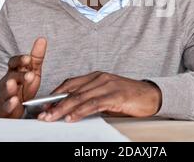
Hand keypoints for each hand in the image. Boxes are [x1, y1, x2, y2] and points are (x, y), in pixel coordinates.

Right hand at [0, 37, 46, 117]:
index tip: (28, 58)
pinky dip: (9, 104)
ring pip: (5, 90)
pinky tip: (14, 101)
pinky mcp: (5, 108)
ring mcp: (5, 95)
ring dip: (10, 87)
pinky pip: (6, 106)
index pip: (13, 62)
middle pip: (11, 76)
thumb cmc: (23, 87)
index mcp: (14, 71)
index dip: (20, 60)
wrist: (14, 107)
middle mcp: (7, 81)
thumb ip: (36, 57)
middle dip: (20, 75)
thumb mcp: (33, 70)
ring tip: (13, 84)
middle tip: (30, 74)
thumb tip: (41, 39)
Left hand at [37, 71, 161, 122]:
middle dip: (55, 104)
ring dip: (63, 109)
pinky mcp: (115, 95)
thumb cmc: (128, 97)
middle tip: (42, 114)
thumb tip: (71, 111)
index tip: (42, 105)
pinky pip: (94, 103)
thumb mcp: (105, 96)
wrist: (150, 96)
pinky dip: (81, 111)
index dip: (55, 95)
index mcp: (96, 76)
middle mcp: (100, 78)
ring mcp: (107, 85)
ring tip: (52, 118)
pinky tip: (72, 118)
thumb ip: (90, 100)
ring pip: (80, 97)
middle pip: (72, 91)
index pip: (70, 84)